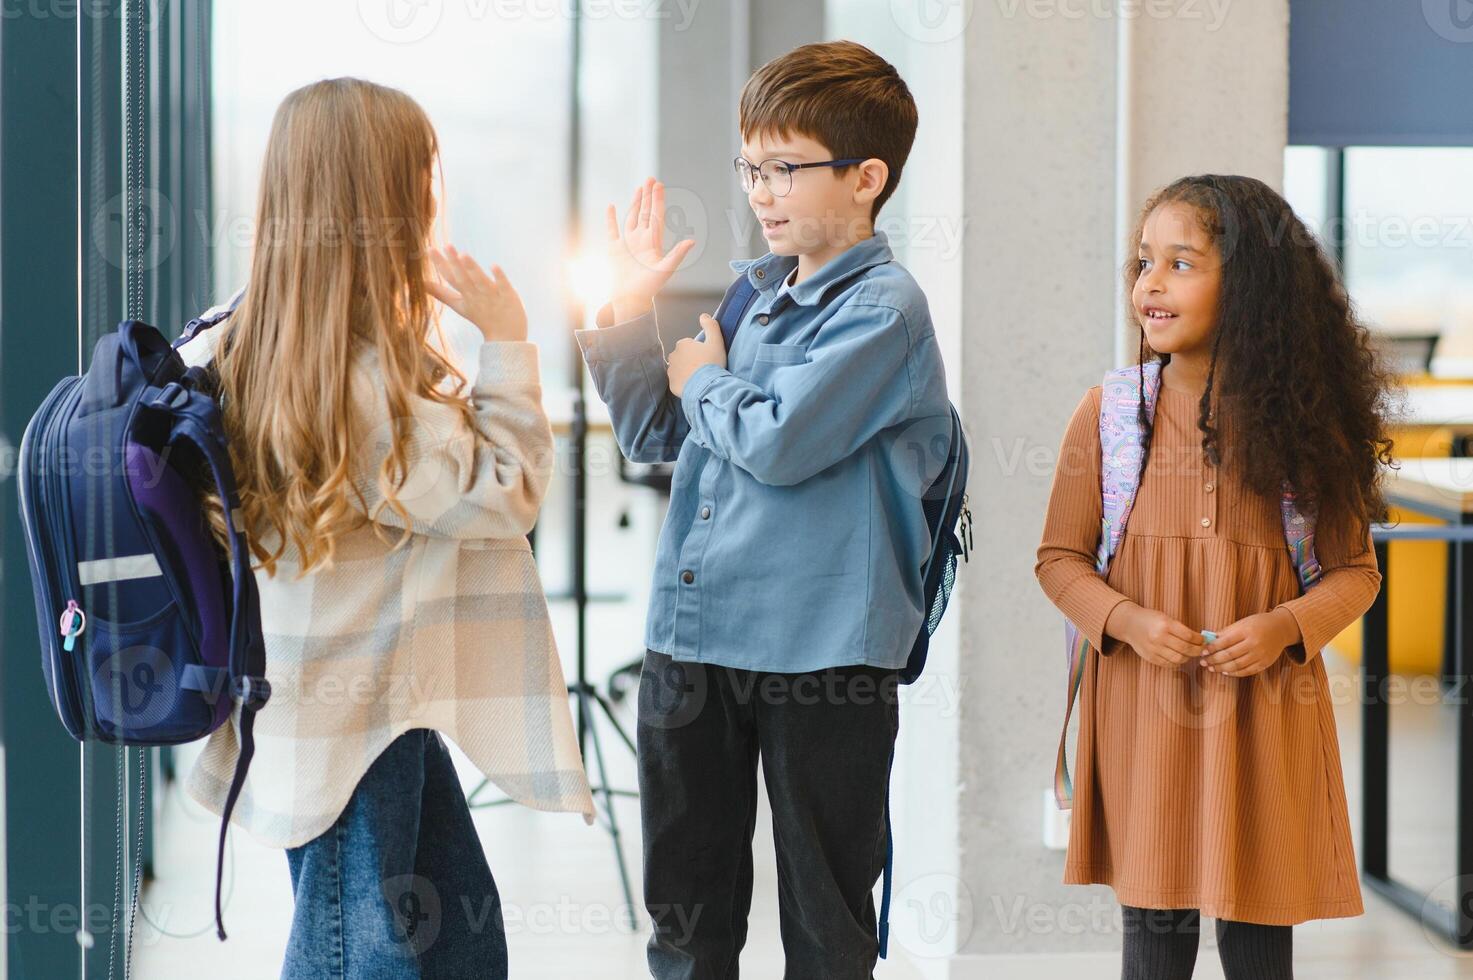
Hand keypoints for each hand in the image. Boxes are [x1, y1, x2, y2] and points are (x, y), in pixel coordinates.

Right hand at [426, 246, 526, 342]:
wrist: (506, 338)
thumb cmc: (482, 318)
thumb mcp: (459, 306)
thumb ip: (441, 294)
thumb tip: (421, 284)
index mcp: (464, 297)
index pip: (449, 279)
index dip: (440, 265)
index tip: (429, 249)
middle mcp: (476, 296)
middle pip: (462, 279)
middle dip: (453, 263)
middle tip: (445, 246)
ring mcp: (492, 296)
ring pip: (479, 281)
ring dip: (471, 268)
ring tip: (463, 254)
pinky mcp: (508, 297)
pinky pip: (503, 286)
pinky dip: (498, 276)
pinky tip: (494, 265)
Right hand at [605, 178, 695, 323]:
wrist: (631, 300)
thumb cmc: (649, 288)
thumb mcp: (665, 270)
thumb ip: (677, 254)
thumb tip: (692, 241)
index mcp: (653, 242)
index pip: (656, 215)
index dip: (657, 200)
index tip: (659, 185)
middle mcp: (641, 240)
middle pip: (645, 212)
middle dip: (648, 196)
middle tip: (651, 179)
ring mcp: (627, 243)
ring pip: (632, 218)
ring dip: (635, 203)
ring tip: (639, 189)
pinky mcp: (614, 249)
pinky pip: (612, 230)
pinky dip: (611, 219)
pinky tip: (611, 207)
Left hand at [667, 314, 725, 396]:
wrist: (706, 386)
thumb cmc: (712, 363)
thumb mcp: (716, 342)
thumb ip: (711, 326)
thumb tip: (704, 316)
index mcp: (683, 344)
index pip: (690, 345)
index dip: (700, 351)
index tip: (707, 358)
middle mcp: (673, 356)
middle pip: (683, 357)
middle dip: (691, 361)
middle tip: (704, 368)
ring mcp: (671, 371)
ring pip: (679, 369)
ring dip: (687, 372)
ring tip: (699, 378)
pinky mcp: (671, 384)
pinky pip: (678, 382)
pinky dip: (684, 383)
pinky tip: (694, 385)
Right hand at [1108, 602, 1205, 668]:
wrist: (1129, 624)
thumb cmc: (1150, 619)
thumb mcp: (1165, 618)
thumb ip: (1180, 629)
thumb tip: (1199, 640)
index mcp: (1164, 625)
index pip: (1189, 636)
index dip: (1199, 640)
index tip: (1203, 640)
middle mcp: (1159, 637)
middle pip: (1185, 649)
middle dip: (1197, 650)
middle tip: (1202, 649)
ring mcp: (1154, 649)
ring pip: (1179, 659)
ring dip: (1188, 657)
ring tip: (1191, 653)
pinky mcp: (1151, 658)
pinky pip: (1169, 664)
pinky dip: (1178, 662)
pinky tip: (1180, 657)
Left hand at [1199, 609, 1299, 676]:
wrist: (1281, 629)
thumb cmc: (1258, 624)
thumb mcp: (1242, 623)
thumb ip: (1225, 632)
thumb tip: (1207, 640)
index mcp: (1247, 631)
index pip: (1225, 641)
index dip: (1212, 648)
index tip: (1202, 651)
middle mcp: (1254, 644)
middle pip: (1229, 655)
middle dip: (1214, 660)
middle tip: (1203, 662)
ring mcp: (1261, 655)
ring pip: (1237, 665)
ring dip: (1221, 668)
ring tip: (1211, 668)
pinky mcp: (1265, 663)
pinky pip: (1247, 671)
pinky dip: (1234, 673)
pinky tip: (1225, 671)